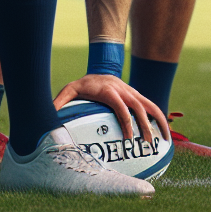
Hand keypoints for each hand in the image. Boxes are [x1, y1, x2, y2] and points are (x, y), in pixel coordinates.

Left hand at [53, 74, 170, 143]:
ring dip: (160, 121)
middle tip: (148, 143)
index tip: (128, 140)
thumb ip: (59, 103)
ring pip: (150, 105)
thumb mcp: (69, 91)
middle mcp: (124, 91)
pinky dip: (160, 117)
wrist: (99, 68)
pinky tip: (164, 131)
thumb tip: (45, 118)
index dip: (126, 123)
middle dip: (146, 125)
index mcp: (109, 91)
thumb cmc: (83, 84)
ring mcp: (133, 92)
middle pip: (139, 107)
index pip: (121, 107)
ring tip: (165, 139)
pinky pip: (151, 106)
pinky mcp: (137, 95)